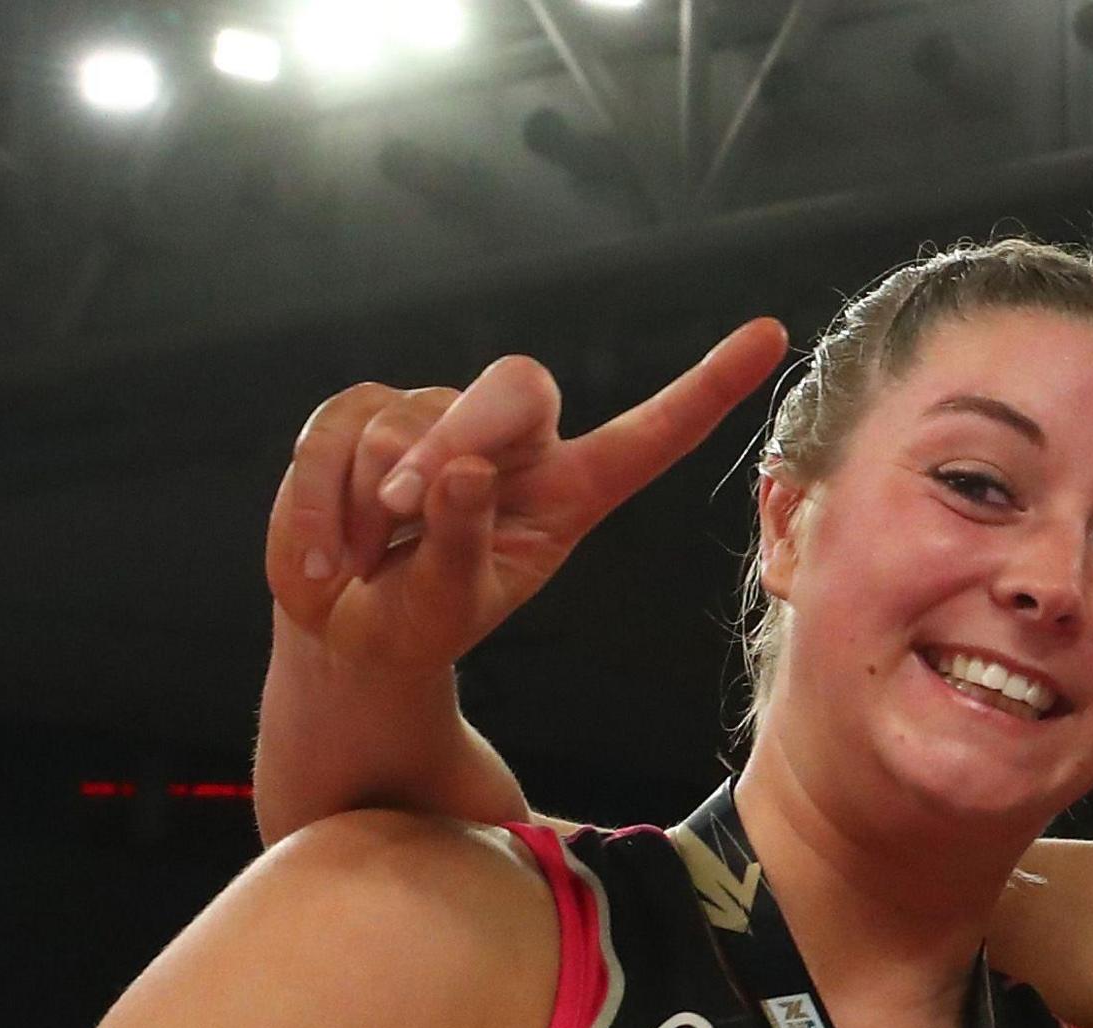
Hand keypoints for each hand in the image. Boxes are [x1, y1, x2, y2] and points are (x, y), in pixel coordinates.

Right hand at [263, 319, 789, 675]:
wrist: (341, 627)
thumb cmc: (417, 622)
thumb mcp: (447, 608)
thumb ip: (460, 546)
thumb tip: (464, 471)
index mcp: (570, 494)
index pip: (651, 434)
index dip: (708, 385)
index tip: (772, 336)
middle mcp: (516, 445)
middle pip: (517, 388)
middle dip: (455, 436)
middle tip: (403, 510)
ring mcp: (441, 419)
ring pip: (406, 419)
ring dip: (372, 500)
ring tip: (366, 559)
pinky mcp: (365, 411)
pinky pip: (336, 429)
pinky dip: (320, 495)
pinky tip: (328, 547)